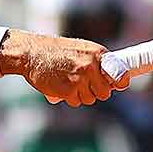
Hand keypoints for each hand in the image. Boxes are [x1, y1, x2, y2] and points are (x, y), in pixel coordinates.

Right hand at [4, 32, 126, 106]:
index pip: (120, 74)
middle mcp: (91, 66)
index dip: (119, 82)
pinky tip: (61, 86)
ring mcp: (80, 79)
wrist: (32, 53)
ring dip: (81, 95)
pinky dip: (69, 98)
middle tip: (83, 84)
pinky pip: (76, 102)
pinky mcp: (69, 91)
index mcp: (97, 54)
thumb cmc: (56, 51)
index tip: (118, 85)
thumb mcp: (81, 49)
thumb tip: (114, 79)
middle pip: (105, 92)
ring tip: (69, 81)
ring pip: (90, 99)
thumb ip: (97, 62)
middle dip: (96, 91)